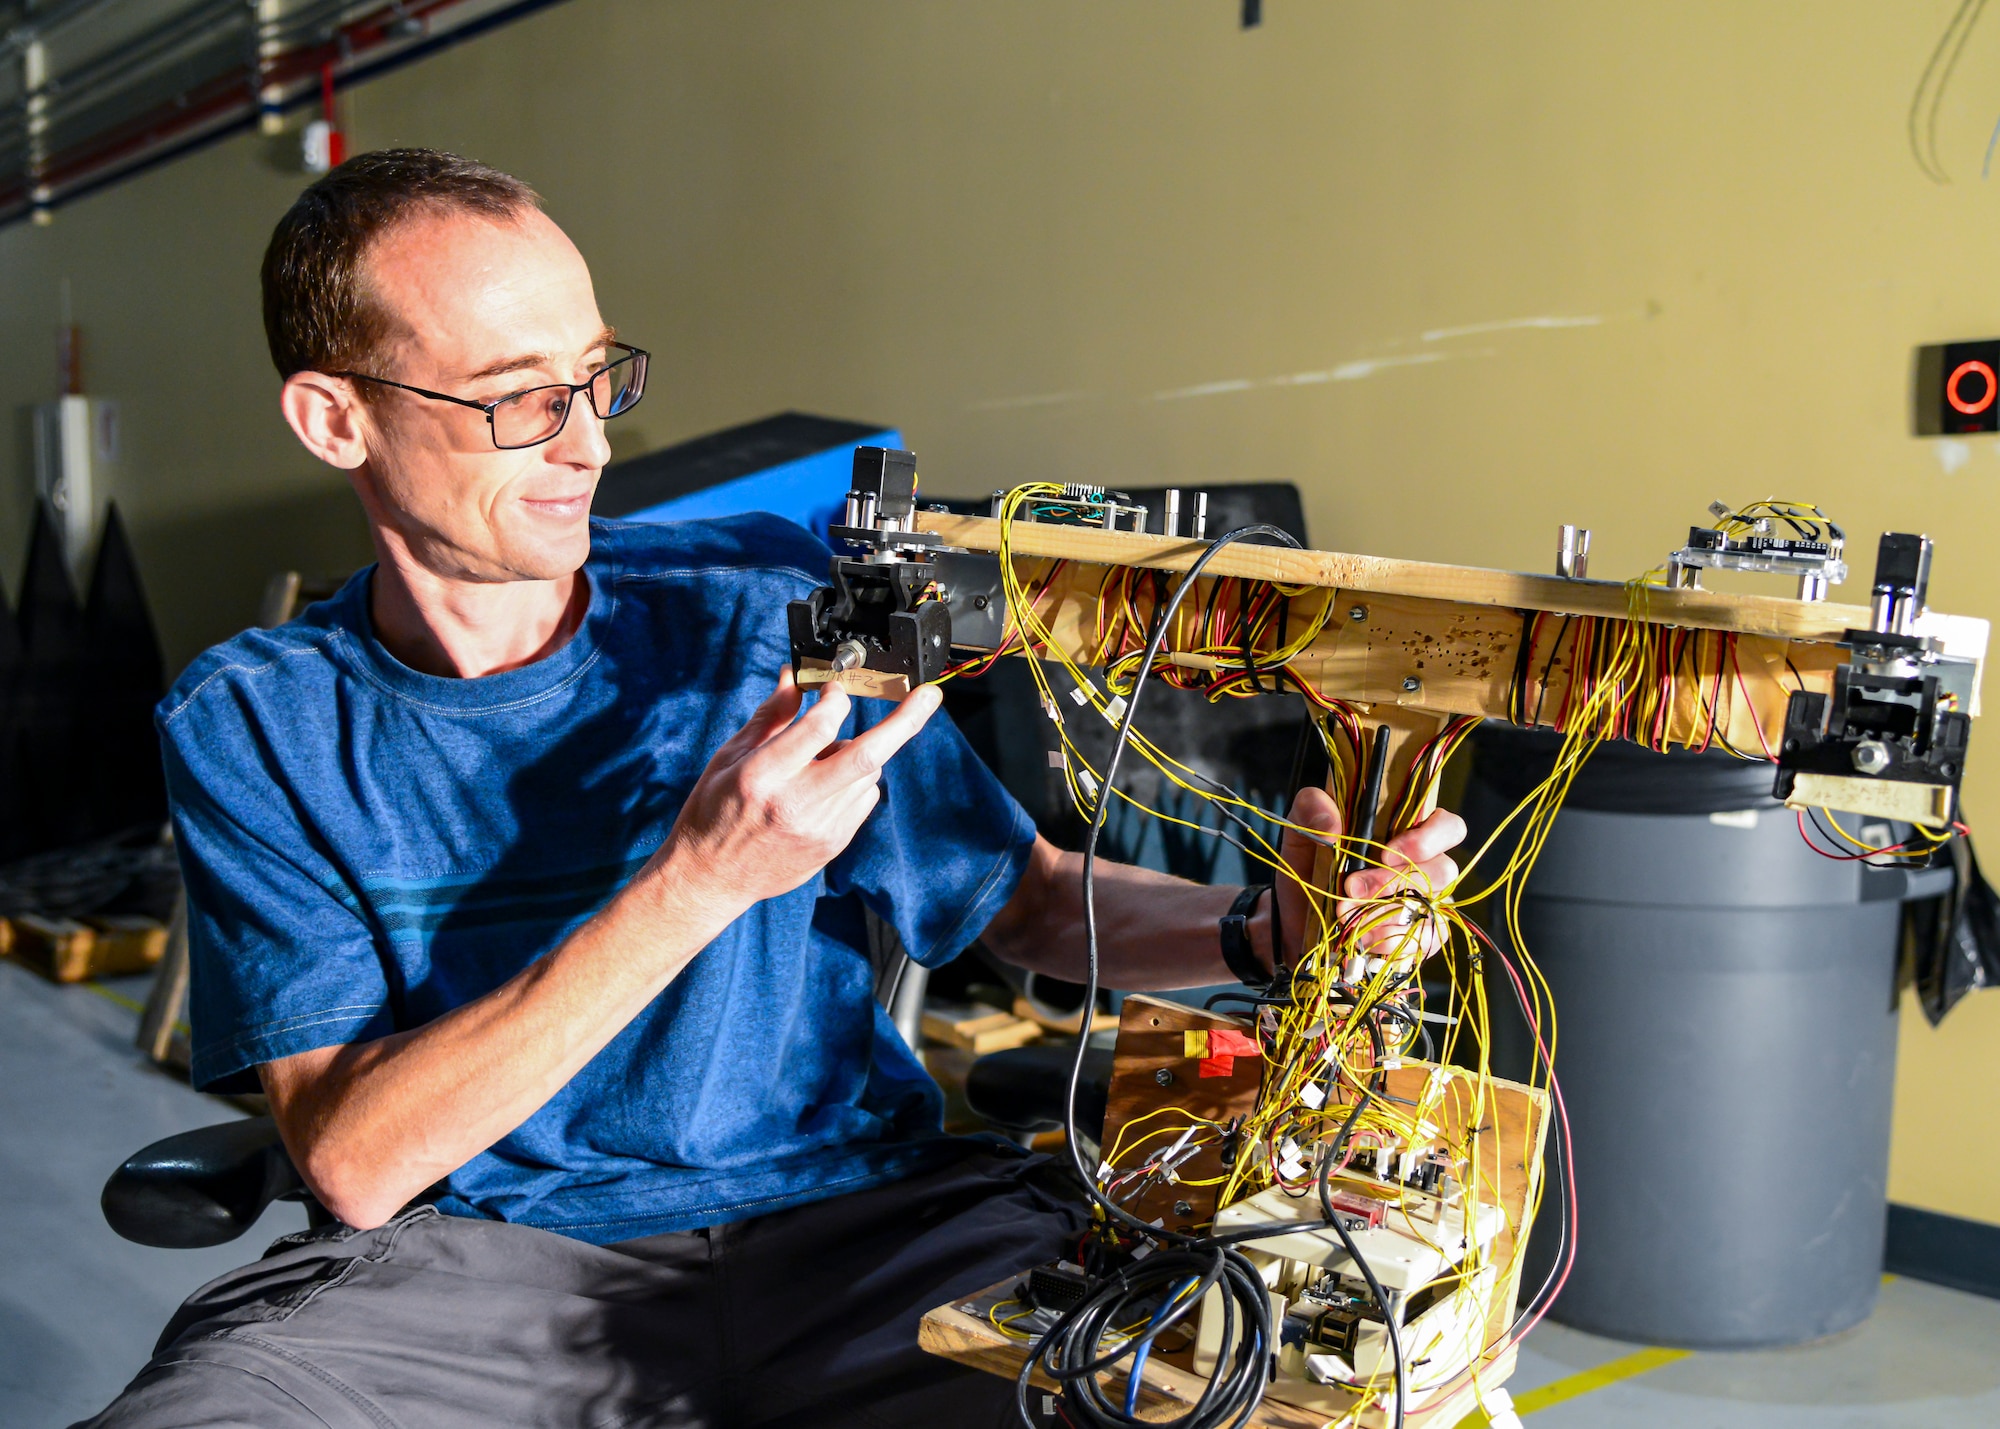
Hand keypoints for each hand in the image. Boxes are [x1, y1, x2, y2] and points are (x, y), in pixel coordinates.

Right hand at [651, 668, 940, 921]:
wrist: (712, 878)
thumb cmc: (714, 810)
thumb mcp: (730, 756)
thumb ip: (771, 716)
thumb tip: (795, 677)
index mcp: (763, 776)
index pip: (819, 726)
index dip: (835, 698)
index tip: (835, 689)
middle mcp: (796, 804)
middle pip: (866, 756)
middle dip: (904, 721)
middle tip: (929, 696)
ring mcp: (820, 828)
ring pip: (868, 774)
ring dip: (857, 754)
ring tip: (816, 764)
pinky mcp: (833, 844)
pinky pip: (864, 799)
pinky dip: (855, 781)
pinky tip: (822, 788)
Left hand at [1273, 788, 1464, 966]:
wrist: (1297, 916)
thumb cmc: (1309, 866)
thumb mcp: (1302, 827)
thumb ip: (1311, 807)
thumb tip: (1332, 825)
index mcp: (1408, 831)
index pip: (1449, 827)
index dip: (1429, 838)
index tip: (1386, 852)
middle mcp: (1425, 866)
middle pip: (1443, 870)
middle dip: (1393, 881)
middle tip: (1351, 888)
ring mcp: (1427, 902)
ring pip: (1432, 906)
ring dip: (1386, 912)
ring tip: (1345, 913)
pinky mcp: (1421, 935)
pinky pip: (1424, 939)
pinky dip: (1391, 939)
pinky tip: (1363, 936)